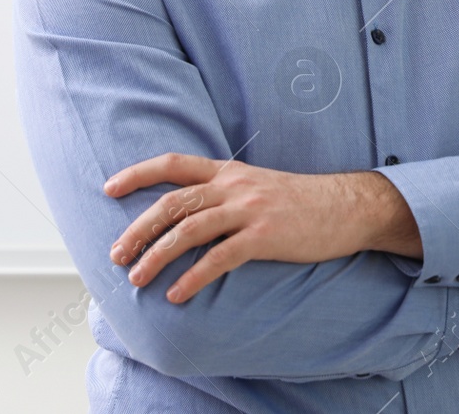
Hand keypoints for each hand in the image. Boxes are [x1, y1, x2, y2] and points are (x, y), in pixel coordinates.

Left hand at [104, 154, 418, 302]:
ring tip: (137, 278)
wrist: (349, 206)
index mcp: (231, 171)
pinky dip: (193, 277)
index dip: (139, 174)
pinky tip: (177, 294)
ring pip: (190, 229)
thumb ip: (227, 192)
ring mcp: (250, 210)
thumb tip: (191, 212)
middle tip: (116, 254)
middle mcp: (235, 186)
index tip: (109, 188)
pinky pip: (220, 258)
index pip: (175, 163)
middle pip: (174, 202)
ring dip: (157, 255)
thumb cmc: (303, 201)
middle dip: (139, 228)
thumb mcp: (260, 185)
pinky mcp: (265, 237)